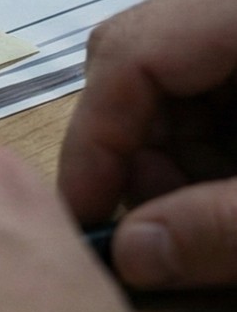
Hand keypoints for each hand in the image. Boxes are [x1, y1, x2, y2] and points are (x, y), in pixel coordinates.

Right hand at [62, 0, 236, 287]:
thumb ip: (225, 227)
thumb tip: (132, 258)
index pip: (132, 53)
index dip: (97, 138)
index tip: (90, 215)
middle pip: (145, 58)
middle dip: (136, 146)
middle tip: (158, 219)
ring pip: (179, 73)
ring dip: (175, 150)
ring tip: (207, 210)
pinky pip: (220, 81)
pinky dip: (214, 139)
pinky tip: (232, 184)